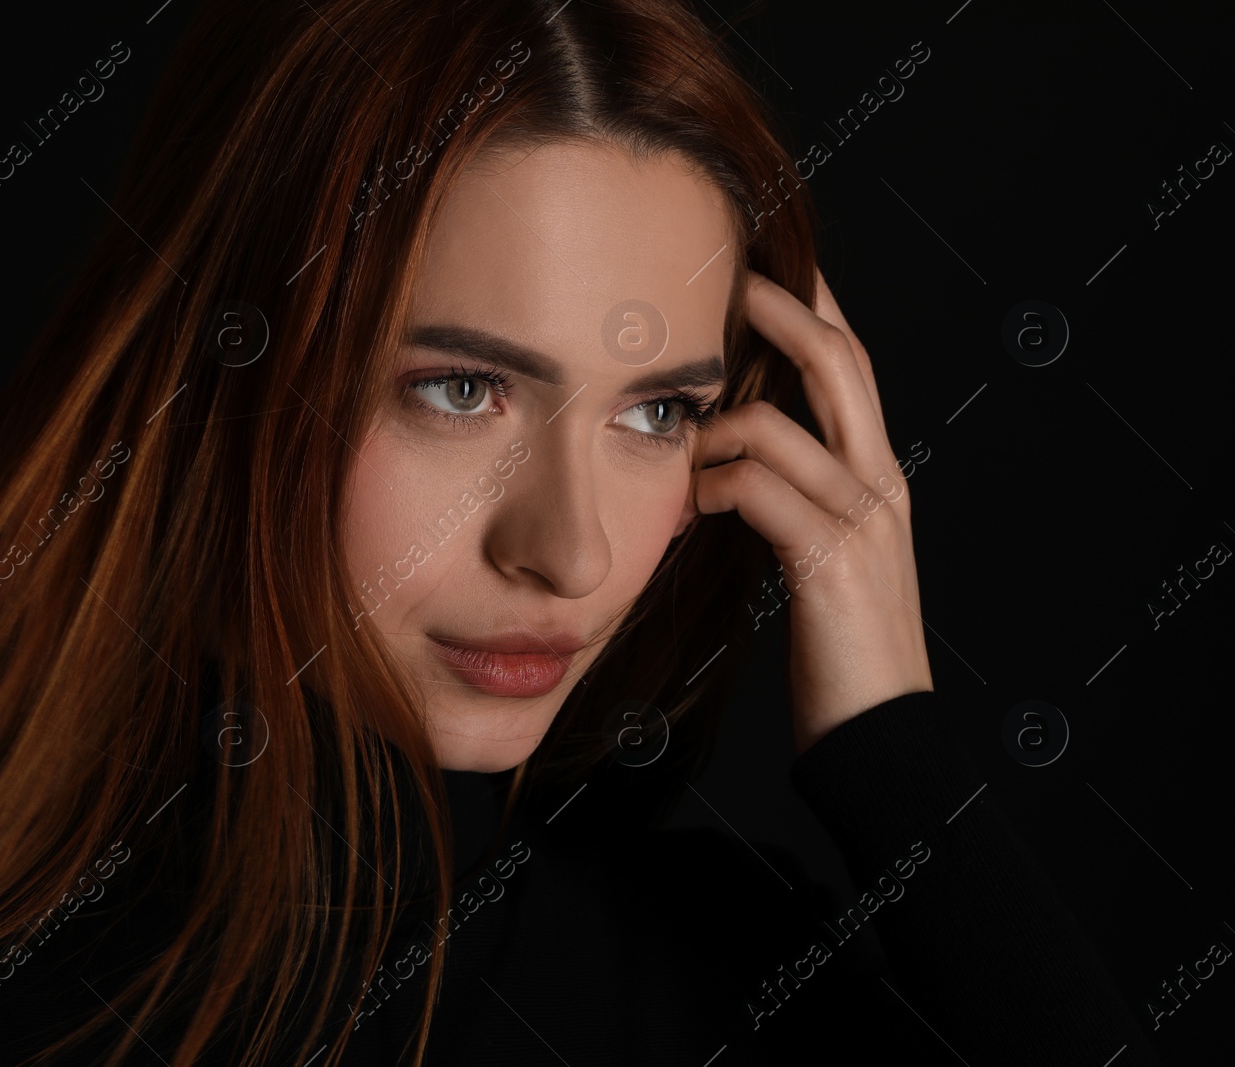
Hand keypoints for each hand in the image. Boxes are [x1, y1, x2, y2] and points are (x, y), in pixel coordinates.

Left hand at [682, 267, 932, 753]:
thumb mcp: (822, 554)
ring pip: (778, 428)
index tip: (765, 261)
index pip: (852, 363)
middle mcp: (880, 482)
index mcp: (878, 475)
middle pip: (837, 360)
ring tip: (676, 444)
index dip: (813, 303)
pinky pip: (758, 491)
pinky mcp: (831, 562)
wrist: (881, 733)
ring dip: (712, 426)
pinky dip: (711, 485)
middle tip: (724, 272)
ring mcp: (862, 520)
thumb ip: (791, 497)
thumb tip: (725, 457)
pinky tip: (689, 505)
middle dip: (779, 307)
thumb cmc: (841, 645)